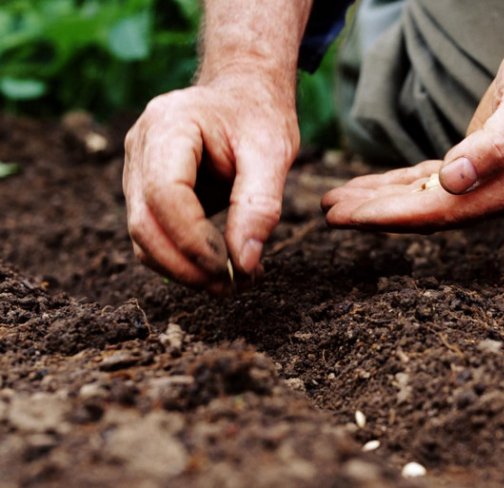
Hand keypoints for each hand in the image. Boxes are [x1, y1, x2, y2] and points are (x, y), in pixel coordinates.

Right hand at [123, 71, 298, 293]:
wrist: (242, 95)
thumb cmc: (258, 116)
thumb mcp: (273, 153)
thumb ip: (259, 206)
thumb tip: (245, 265)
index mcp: (168, 125)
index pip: (165, 194)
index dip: (194, 240)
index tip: (233, 268)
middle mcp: (141, 147)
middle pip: (144, 223)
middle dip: (187, 265)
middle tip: (233, 288)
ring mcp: (135, 170)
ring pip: (143, 238)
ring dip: (184, 271)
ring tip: (233, 283)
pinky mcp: (144, 191)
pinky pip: (153, 236)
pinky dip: (183, 260)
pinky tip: (221, 266)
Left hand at [322, 33, 503, 231]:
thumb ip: (493, 147)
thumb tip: (454, 182)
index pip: (441, 212)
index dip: (393, 216)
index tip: (351, 217)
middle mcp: (497, 196)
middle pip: (425, 213)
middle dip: (376, 214)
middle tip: (330, 213)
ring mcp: (486, 184)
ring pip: (422, 200)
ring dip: (380, 201)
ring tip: (337, 201)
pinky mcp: (474, 167)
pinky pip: (428, 183)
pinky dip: (397, 186)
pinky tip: (370, 187)